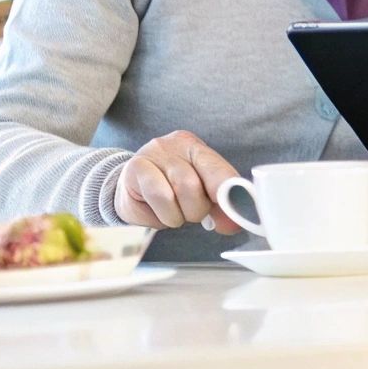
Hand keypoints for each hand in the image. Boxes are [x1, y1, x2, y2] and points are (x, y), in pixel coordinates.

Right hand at [114, 130, 241, 231]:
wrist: (130, 189)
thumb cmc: (169, 191)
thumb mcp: (199, 196)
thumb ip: (219, 208)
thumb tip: (235, 223)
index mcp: (196, 148)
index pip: (218, 169)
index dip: (229, 191)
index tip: (237, 210)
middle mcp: (174, 145)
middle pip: (195, 184)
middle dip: (197, 209)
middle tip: (192, 213)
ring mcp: (152, 154)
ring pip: (177, 191)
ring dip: (179, 215)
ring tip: (174, 212)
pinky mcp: (135, 168)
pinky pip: (158, 196)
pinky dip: (163, 214)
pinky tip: (160, 212)